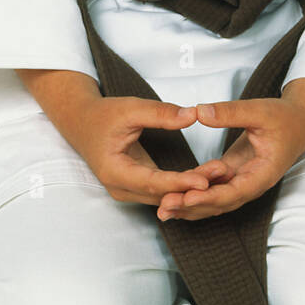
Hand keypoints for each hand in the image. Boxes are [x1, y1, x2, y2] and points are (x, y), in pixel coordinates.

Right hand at [77, 97, 216, 207]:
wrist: (82, 122)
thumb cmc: (103, 115)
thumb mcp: (130, 108)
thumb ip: (160, 113)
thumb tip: (192, 115)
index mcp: (115, 171)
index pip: (153, 182)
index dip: (179, 182)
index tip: (205, 181)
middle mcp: (121, 188)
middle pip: (162, 194)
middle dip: (192, 187)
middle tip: (222, 174)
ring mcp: (128, 191)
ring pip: (164, 196)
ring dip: (191, 188)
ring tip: (220, 175)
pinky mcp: (137, 186)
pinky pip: (163, 191)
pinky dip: (183, 185)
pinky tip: (207, 177)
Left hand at [155, 100, 304, 222]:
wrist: (298, 121)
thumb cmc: (284, 117)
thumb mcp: (259, 110)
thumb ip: (230, 113)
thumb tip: (199, 112)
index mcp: (263, 173)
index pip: (235, 192)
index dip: (210, 197)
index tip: (186, 197)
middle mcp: (252, 183)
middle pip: (221, 202)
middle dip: (193, 206)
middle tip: (165, 206)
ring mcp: (242, 180)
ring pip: (214, 199)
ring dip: (190, 204)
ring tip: (163, 207)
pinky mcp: (233, 173)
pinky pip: (212, 187)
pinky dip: (194, 191)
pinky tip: (173, 192)